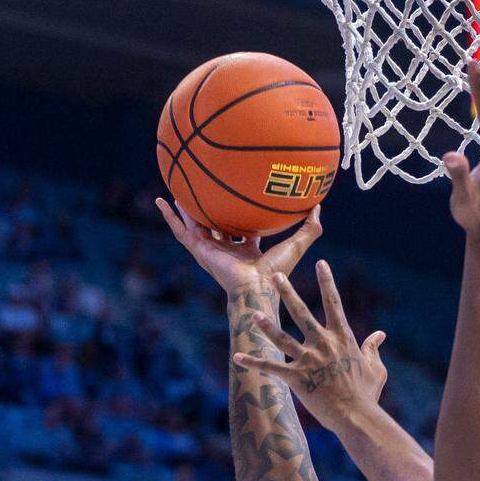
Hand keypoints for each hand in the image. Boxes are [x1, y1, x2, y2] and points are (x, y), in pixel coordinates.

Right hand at [156, 200, 322, 293]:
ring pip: (195, 226)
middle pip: (216, 227)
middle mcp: (228, 250)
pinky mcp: (200, 251)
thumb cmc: (277, 272)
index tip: (238, 201)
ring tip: (176, 192)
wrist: (257, 288)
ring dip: (186, 211)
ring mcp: (211, 251)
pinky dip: (170, 217)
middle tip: (204, 193)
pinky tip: (161, 201)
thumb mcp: (296, 244)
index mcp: (248, 250)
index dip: (242, 217)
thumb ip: (310, 228)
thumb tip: (318, 206)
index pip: (243, 230)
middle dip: (210, 212)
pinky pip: (181, 231)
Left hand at [232, 262, 387, 430]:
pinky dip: (253, 363)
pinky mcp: (296, 378)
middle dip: (286, 292)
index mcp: (342, 338)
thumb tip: (379, 334)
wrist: (356, 416)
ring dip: (266, 324)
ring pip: (281, 337)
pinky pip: (271, 368)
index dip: (327, 281)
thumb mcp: (376, 368)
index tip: (321, 263)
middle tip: (273, 275)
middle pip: (301, 312)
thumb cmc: (367, 394)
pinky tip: (237, 358)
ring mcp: (308, 360)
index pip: (334, 303)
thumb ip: (374, 348)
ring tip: (252, 312)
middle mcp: (322, 343)